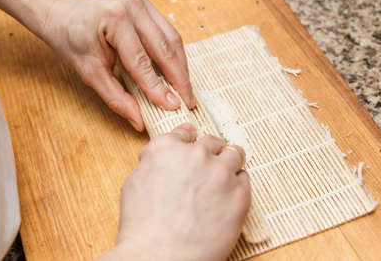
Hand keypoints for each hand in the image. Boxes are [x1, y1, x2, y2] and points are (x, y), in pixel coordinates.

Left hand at [44, 0, 194, 130]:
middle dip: (179, 78)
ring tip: (187, 89)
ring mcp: (142, 2)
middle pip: (164, 47)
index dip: (157, 86)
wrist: (65, 15)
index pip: (141, 60)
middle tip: (188, 101)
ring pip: (172, 39)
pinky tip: (179, 71)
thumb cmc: (73, 42)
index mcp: (114, 20)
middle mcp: (132, 6)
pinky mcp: (147, 5)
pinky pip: (169, 32)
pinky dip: (176, 54)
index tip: (171, 106)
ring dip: (181, 67)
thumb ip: (116, 97)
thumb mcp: (90, 73)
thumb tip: (138, 120)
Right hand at [97, 124, 250, 260]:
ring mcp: (221, 173)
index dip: (189, 139)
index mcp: (167, 148)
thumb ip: (154, 162)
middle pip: (212, 141)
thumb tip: (164, 157)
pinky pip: (245, 179)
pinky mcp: (240, 194)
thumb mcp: (135, 182)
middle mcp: (196, 154)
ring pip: (234, 154)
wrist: (160, 256)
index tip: (193, 143)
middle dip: (210, 152)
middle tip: (209, 165)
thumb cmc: (143, 226)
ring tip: (225, 175)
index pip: (184, 132)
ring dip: (229, 162)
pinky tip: (229, 195)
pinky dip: (238, 184)